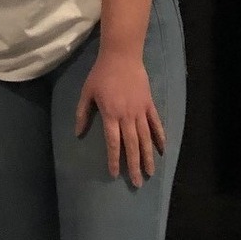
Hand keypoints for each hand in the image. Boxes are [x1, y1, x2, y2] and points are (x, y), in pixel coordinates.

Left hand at [74, 51, 165, 187]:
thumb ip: (83, 114)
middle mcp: (127, 116)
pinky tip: (162, 150)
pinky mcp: (149, 104)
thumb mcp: (86, 93)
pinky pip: (156, 124)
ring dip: (148, 157)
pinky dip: (160, 137)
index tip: (115, 174)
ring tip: (151, 172)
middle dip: (134, 165)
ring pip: (146, 138)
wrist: (122, 56)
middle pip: (132, 145)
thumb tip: (78, 133)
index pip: (114, 143)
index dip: (114, 160)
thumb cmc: (101, 74)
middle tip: (137, 183)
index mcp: (111, 115)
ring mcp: (141, 111)